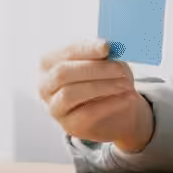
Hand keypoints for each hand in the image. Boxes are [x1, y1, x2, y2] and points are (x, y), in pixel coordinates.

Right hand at [37, 39, 153, 152]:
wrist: (115, 110)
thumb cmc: (104, 79)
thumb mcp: (103, 62)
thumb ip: (103, 54)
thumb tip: (112, 48)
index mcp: (48, 63)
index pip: (64, 53)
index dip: (85, 49)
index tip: (107, 47)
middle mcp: (45, 85)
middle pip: (63, 73)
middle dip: (94, 69)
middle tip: (120, 68)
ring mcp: (54, 107)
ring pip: (70, 94)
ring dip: (102, 86)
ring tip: (126, 83)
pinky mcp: (69, 125)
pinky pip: (86, 114)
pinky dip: (109, 104)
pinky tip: (126, 98)